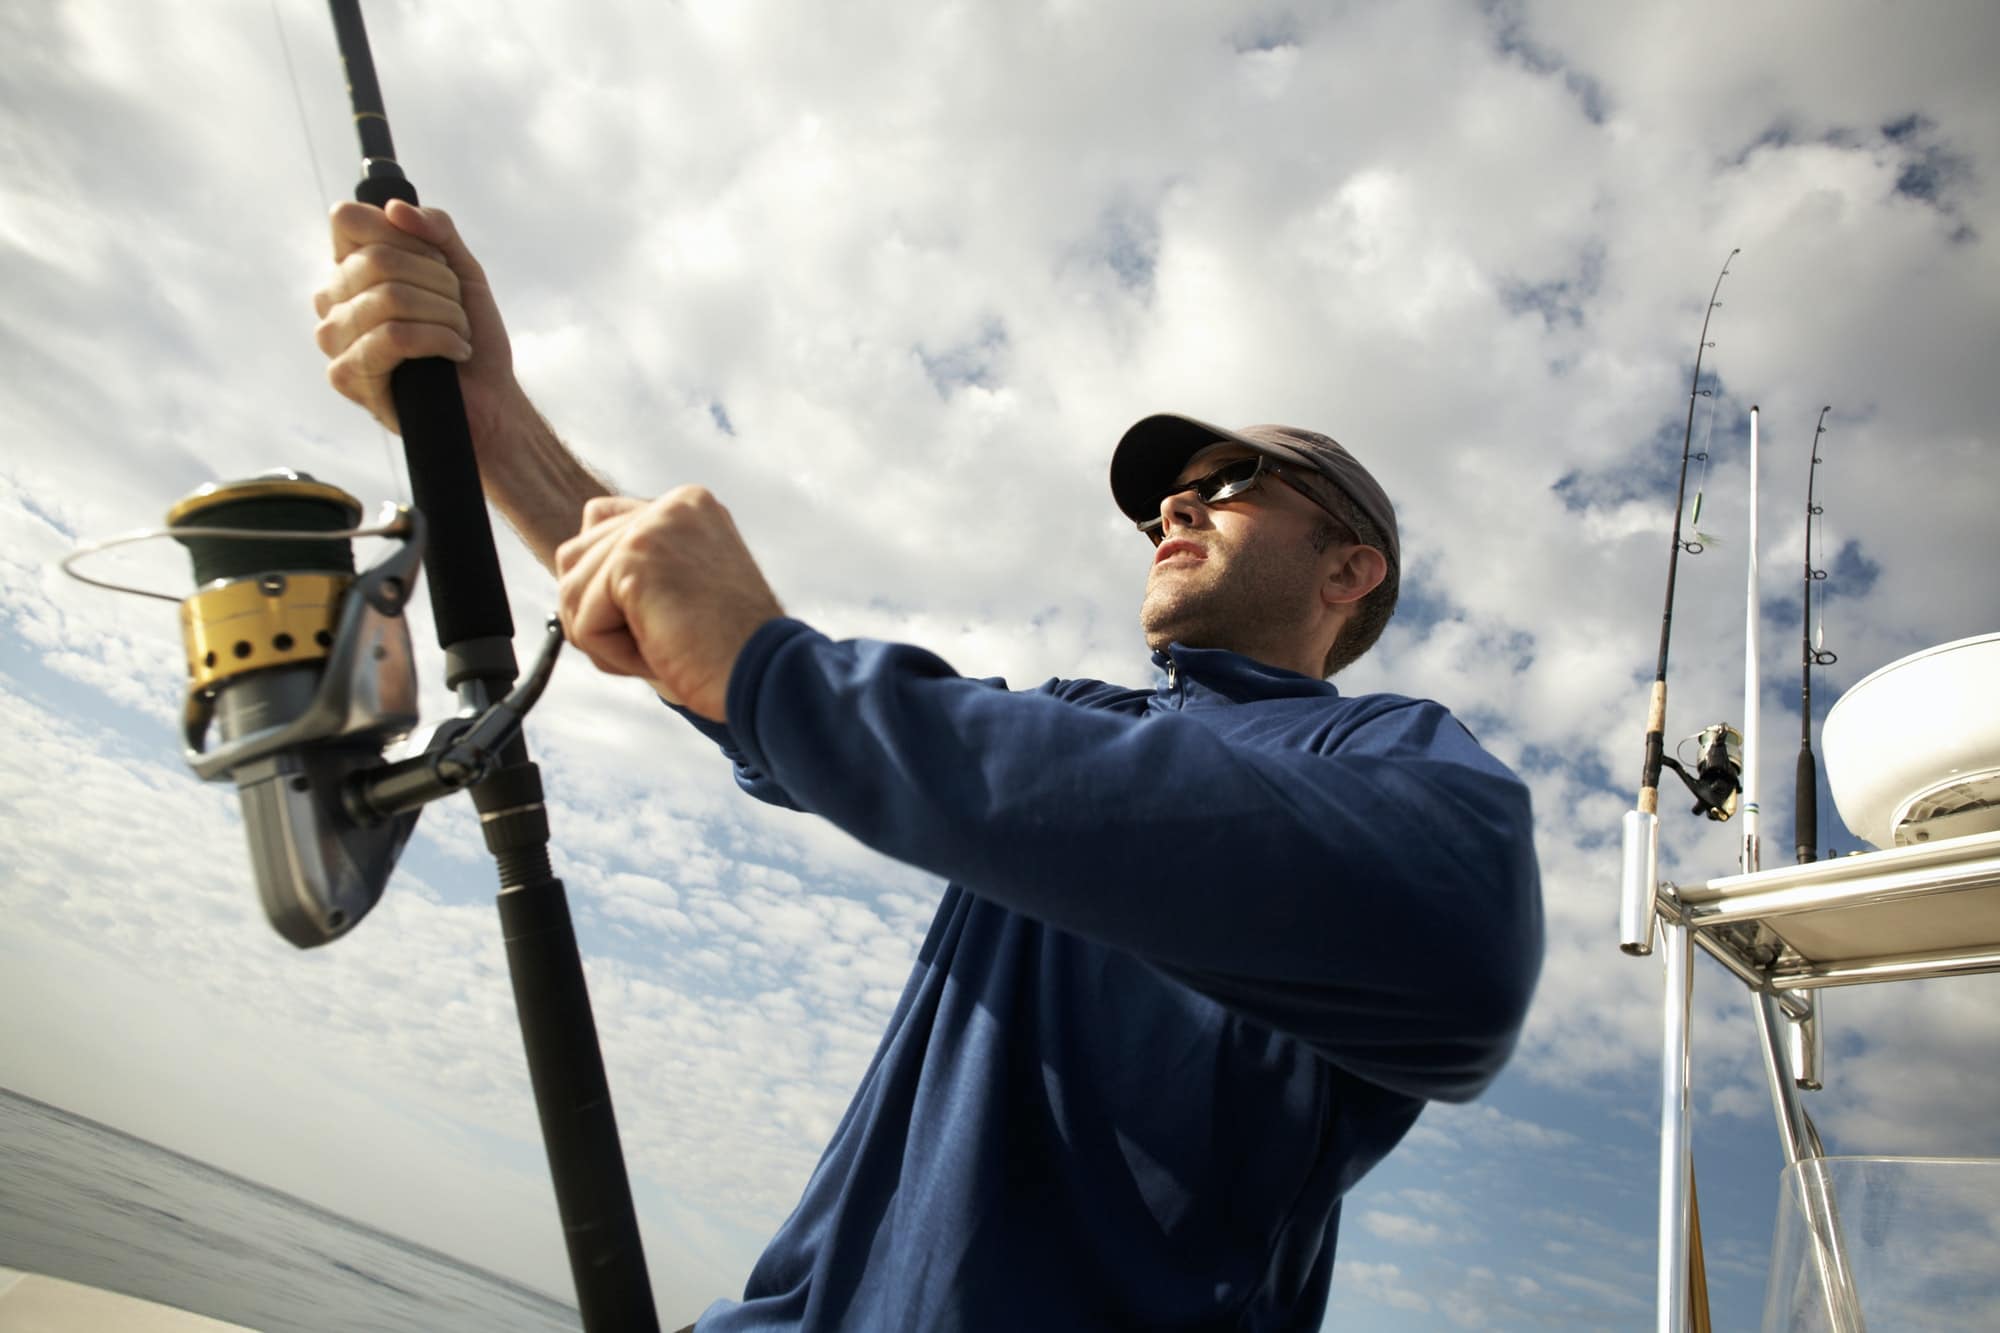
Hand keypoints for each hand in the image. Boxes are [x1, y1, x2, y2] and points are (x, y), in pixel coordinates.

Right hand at [312, 200, 519, 438]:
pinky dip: (440, 340)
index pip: (348, 219)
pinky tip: (455, 353)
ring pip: (390, 297)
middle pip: (379, 258)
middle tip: (457, 310)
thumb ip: (436, 229)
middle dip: (439, 282)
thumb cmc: (471, 335)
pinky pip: (394, 337)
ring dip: (445, 314)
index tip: (437, 261)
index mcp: (350, 269)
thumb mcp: (462, 270)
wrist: (491, 401)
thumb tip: (395, 209)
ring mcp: (334, 338)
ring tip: (458, 334)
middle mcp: (332, 299)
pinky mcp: (346, 375)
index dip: (403, 234)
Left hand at [555, 490, 784, 721]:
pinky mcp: (635, 559)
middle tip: (665, 639)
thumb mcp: (682, 590)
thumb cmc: (728, 651)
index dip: (612, 589)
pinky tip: (663, 652)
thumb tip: (569, 569)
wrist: (770, 677)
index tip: (668, 618)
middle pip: (575, 558)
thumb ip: (636, 565)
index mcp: (689, 506)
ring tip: (664, 646)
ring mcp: (652, 526)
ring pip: (571, 590)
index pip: (600, 525)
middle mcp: (672, 506)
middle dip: (602, 614)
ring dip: (606, 637)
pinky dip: (613, 654)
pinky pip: (582, 621)